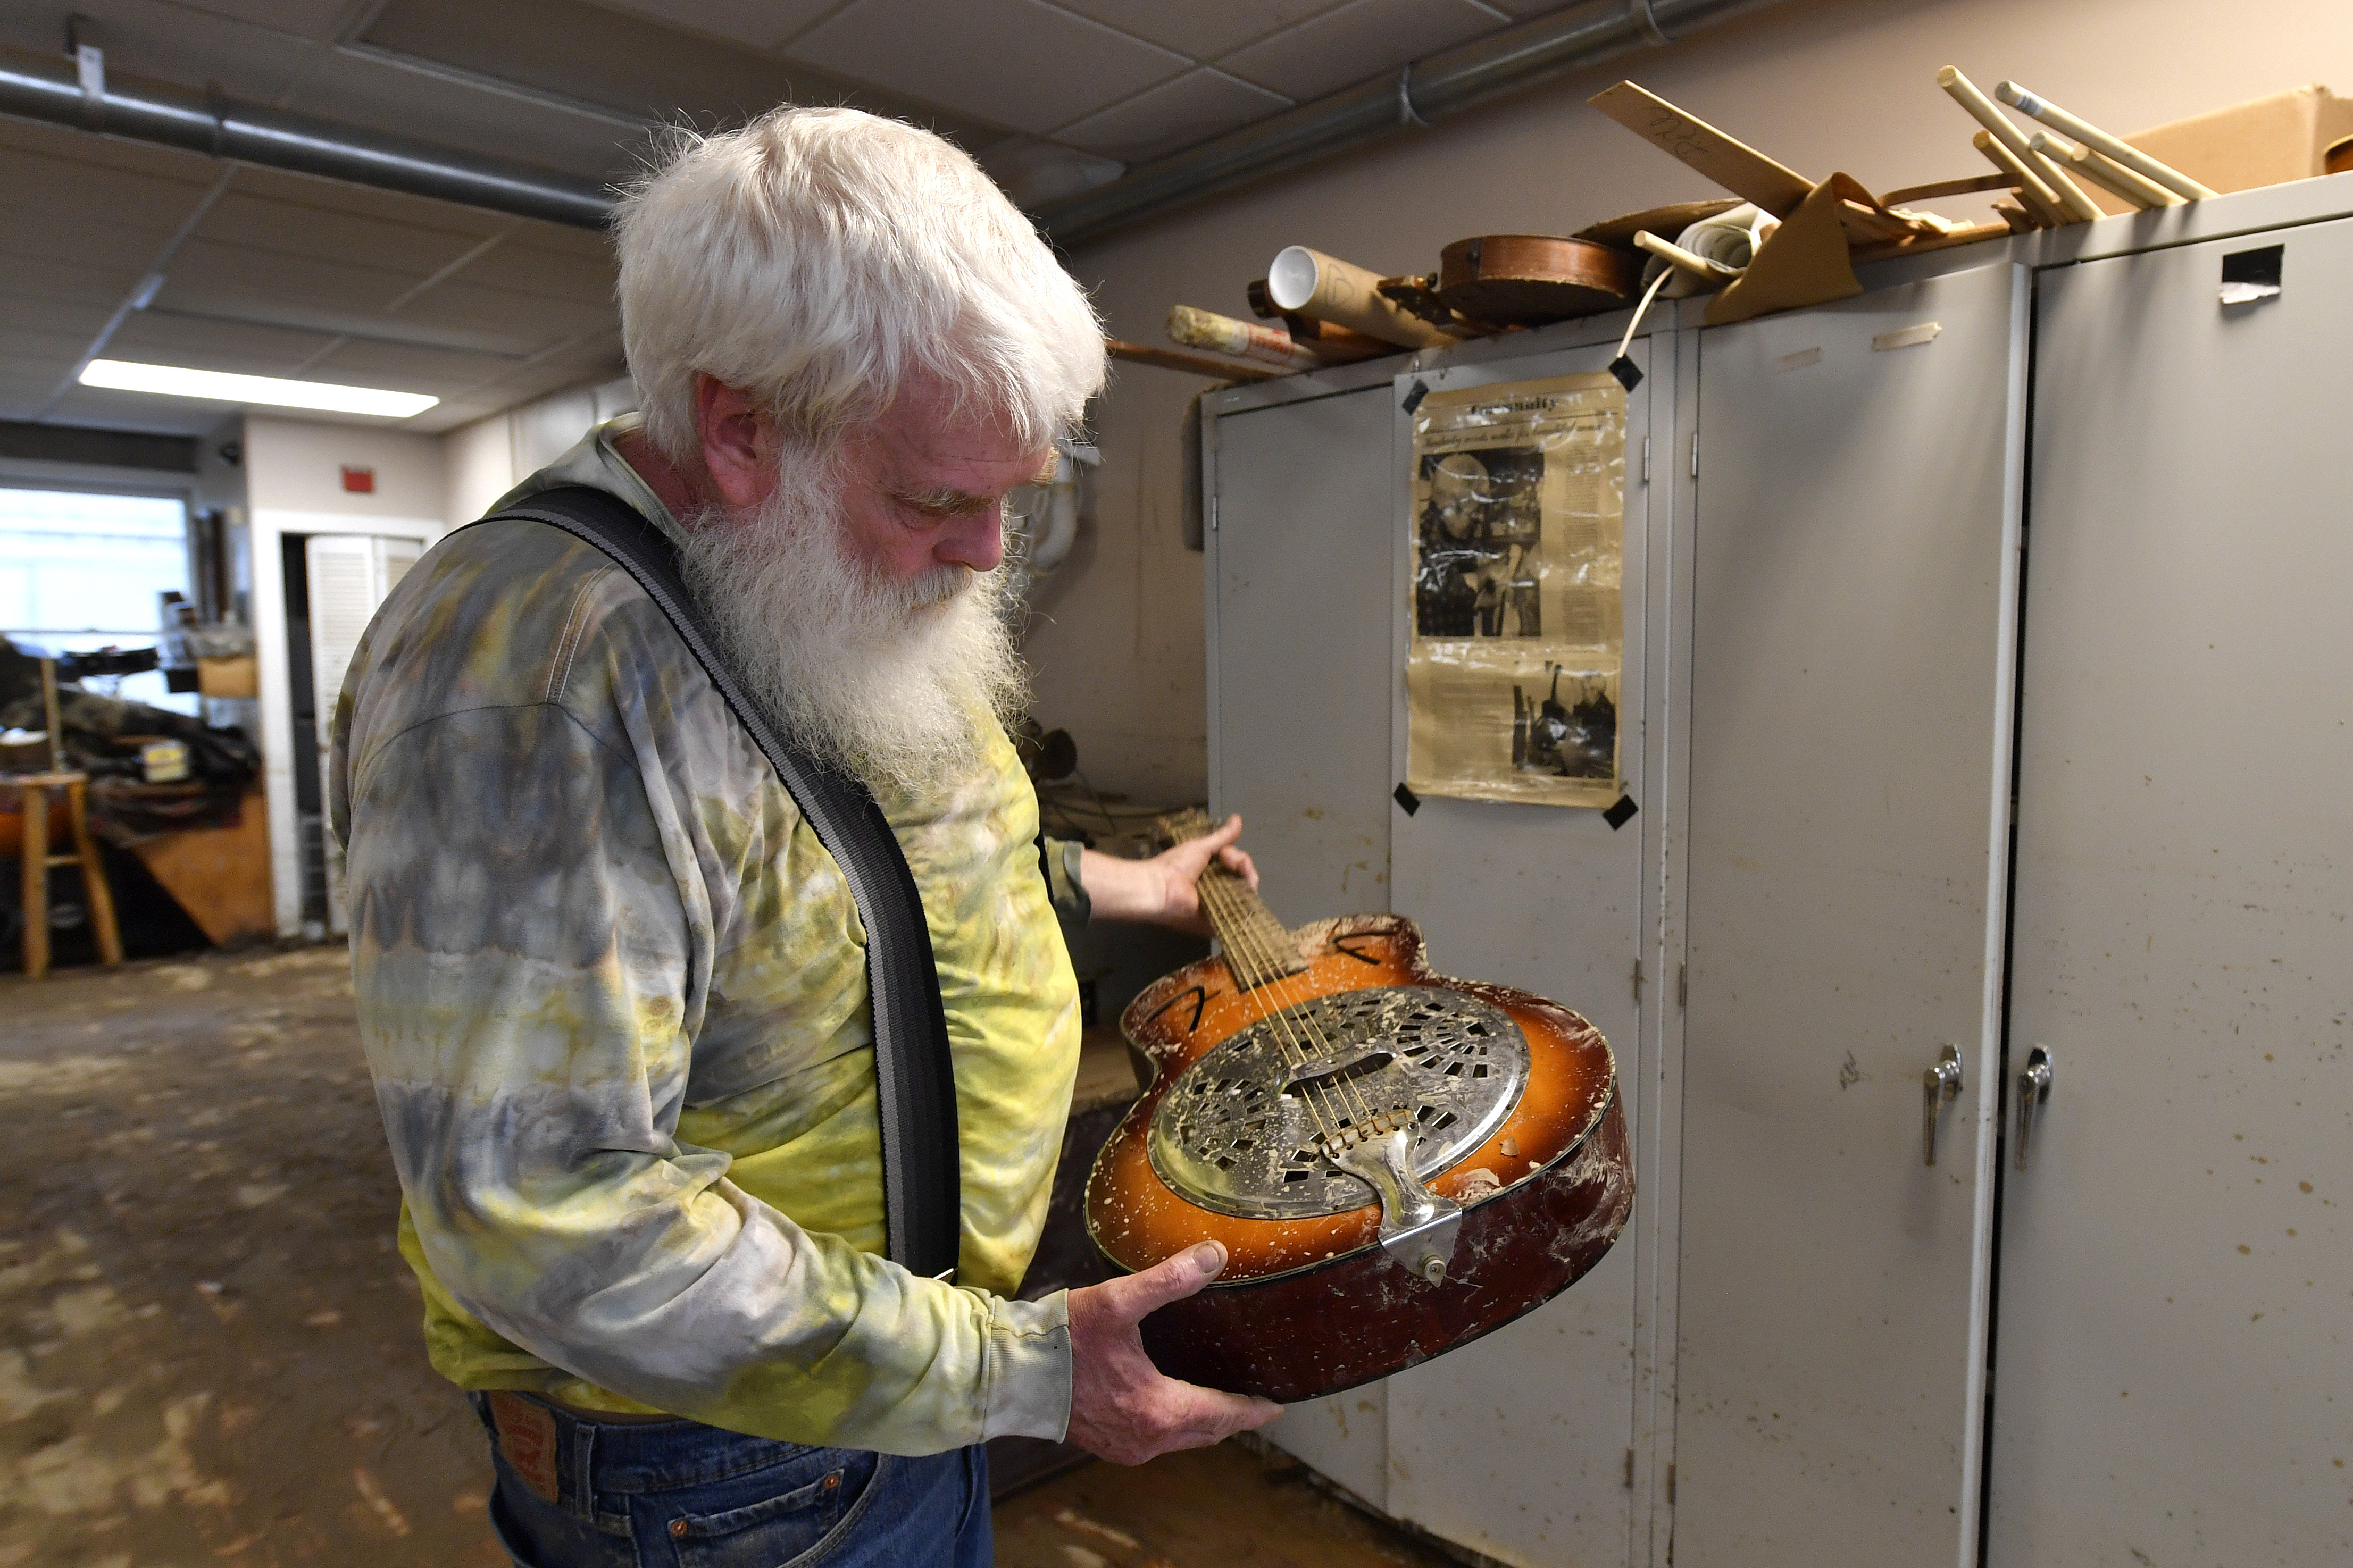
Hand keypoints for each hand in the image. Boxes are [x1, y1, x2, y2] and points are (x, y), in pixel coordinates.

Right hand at [1064, 1241, 1282, 1464]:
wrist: (1012, 1373)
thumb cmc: (1063, 1340)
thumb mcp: (1118, 1302)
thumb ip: (1169, 1279)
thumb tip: (1214, 1256)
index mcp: (1158, 1410)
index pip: (1222, 1415)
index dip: (1250, 1409)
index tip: (1274, 1404)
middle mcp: (1147, 1439)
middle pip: (1205, 1433)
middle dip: (1232, 1418)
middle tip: (1253, 1402)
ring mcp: (1126, 1447)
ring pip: (1181, 1440)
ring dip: (1204, 1423)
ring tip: (1221, 1403)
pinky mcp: (1107, 1446)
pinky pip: (1157, 1441)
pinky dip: (1176, 1428)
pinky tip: (1175, 1408)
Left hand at [1079, 815, 1258, 933]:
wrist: (1159, 889)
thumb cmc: (1175, 866)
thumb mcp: (1200, 847)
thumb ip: (1221, 837)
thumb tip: (1238, 818)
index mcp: (1211, 871)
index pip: (1236, 864)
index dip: (1238, 858)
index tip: (1227, 854)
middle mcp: (1216, 888)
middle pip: (1243, 878)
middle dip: (1246, 869)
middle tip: (1241, 867)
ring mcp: (1218, 906)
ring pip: (1244, 895)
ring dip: (1248, 884)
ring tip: (1246, 879)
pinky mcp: (1218, 922)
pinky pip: (1237, 915)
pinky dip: (1244, 905)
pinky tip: (1247, 896)